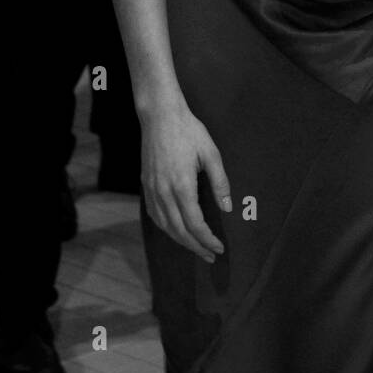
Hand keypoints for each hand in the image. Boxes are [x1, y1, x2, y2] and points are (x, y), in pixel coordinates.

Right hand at [140, 100, 231, 262]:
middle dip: (196, 247)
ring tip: (196, 247)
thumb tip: (227, 208)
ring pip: (165, 226)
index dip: (207, 240)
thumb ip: (220, 182)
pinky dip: (166, 228)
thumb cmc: (188, 131)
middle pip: (179, 230)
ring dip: (181, 241)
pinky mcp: (146, 185)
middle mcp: (164, 192)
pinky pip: (155, 215)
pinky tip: (175, 231)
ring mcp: (152, 189)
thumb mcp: (211, 153)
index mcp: (182, 185)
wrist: (159, 116)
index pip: (195, 224)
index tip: (219, 248)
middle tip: (210, 256)